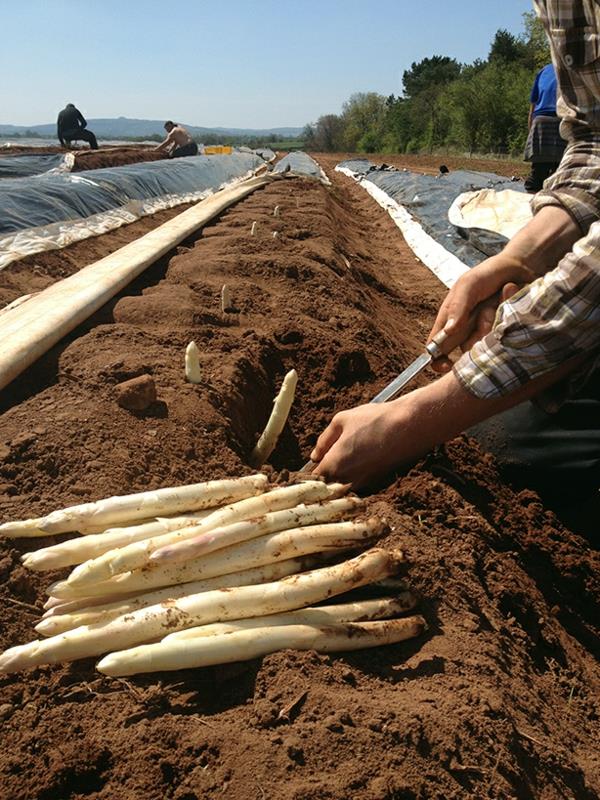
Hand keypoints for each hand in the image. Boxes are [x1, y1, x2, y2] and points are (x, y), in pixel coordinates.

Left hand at [311, 401, 414, 486]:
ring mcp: (363, 483)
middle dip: (325, 474)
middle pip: (327, 485)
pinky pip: (359, 482)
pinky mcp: (377, 482)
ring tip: (350, 454)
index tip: (314, 463)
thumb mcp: (341, 420)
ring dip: (341, 475)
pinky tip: (364, 457)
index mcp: (334, 465)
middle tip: (330, 456)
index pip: (312, 479)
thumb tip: (315, 456)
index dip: (311, 472)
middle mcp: (347, 479)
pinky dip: (357, 474)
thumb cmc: (376, 420)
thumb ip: (324, 440)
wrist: (410, 427)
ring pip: (343, 485)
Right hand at [429, 254, 533, 371]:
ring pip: (486, 345)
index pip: (437, 347)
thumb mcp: (468, 285)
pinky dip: (508, 319)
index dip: (438, 361)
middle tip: (487, 314)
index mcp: (450, 320)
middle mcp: (467, 330)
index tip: (447, 365)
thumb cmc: (488, 274)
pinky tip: (509, 302)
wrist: (520, 266)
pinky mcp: (504, 333)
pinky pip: (505, 339)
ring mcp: (486, 332)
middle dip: (477, 336)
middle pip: (466, 349)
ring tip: (498, 302)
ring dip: (494, 324)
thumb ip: (457, 306)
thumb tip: (449, 331)